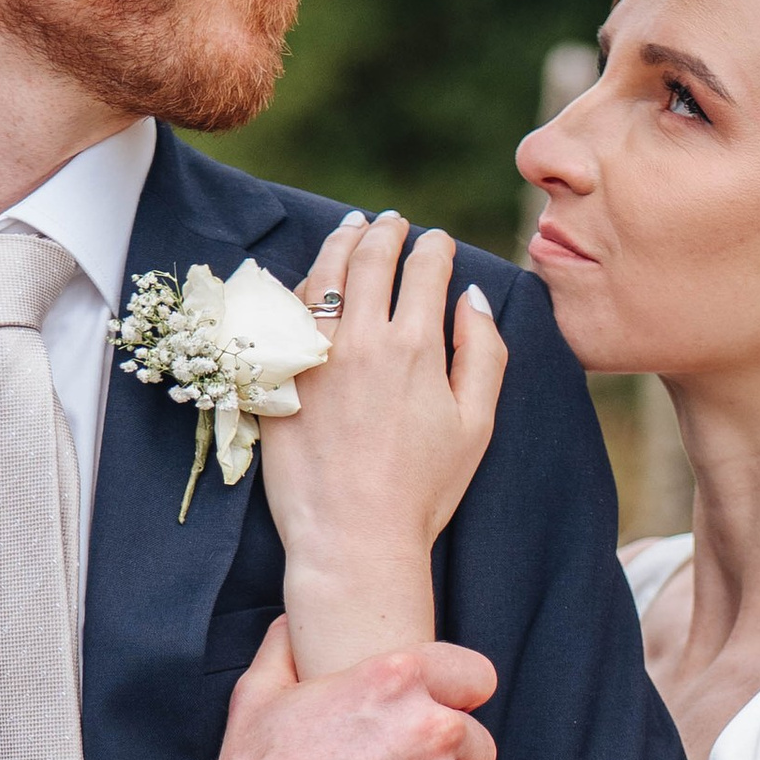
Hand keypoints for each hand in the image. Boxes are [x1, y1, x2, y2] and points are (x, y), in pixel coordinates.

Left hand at [259, 215, 506, 673]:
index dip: (435, 247)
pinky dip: (302, 283)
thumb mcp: (476, 424)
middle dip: (386, 232)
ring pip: (323, 274)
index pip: (425, 269)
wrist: (352, 537)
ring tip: (351, 229)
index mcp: (416, 346)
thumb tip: (473, 296)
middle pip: (371, 259)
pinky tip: (312, 278)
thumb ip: (483, 352)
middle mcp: (361, 338)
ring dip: (341, 243)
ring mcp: (312, 354)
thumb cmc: (423, 489)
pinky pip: (283, 311)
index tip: (438, 242)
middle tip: (392, 222)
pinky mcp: (276, 376)